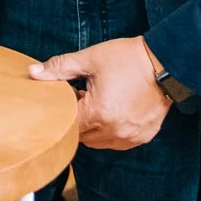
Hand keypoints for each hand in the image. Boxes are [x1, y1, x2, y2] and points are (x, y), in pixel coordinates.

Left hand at [31, 37, 170, 150]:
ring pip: (99, 141)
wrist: (166, 63)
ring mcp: (129, 137)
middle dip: (78, 118)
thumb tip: (34, 73)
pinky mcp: (142, 137)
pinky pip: (117, 141)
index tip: (71, 93)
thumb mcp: (90, 59)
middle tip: (85, 95)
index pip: (67, 122)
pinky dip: (111, 131)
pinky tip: (115, 110)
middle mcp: (114, 131)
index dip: (65, 108)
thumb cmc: (128, 59)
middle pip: (81, 135)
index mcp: (98, 113)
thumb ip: (59, 68)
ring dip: (94, 127)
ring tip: (101, 101)